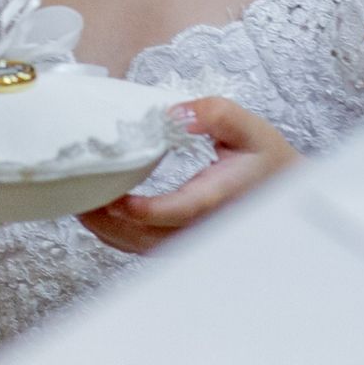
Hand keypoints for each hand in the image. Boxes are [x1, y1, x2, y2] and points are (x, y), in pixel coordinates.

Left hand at [79, 97, 300, 254]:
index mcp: (222, 199)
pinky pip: (148, 249)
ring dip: (111, 232)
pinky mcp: (187, 245)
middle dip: (113, 223)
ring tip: (80, 206)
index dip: (147, 211)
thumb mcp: (248, 127)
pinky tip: (100, 218)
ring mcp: (196, 242)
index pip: (182, 211)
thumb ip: (214, 115)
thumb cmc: (265, 159)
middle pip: (153, 238)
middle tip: (78, 200)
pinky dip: (121, 237)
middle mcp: (206, 229)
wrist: (285, 194)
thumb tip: (173, 115)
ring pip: (147, 249)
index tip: (116, 200)